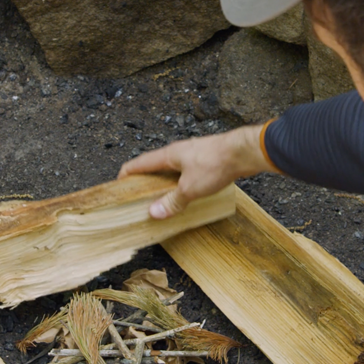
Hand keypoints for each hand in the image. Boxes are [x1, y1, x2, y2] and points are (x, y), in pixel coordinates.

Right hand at [118, 123, 276, 217]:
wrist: (244, 152)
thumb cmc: (216, 164)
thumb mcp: (190, 188)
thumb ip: (172, 201)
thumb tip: (154, 213)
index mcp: (168, 155)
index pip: (140, 163)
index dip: (127, 174)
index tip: (119, 184)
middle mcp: (178, 151)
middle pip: (155, 165)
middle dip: (145, 180)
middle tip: (139, 196)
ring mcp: (193, 153)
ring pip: (172, 168)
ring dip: (164, 182)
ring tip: (162, 197)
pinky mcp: (207, 158)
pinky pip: (186, 171)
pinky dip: (180, 182)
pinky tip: (186, 192)